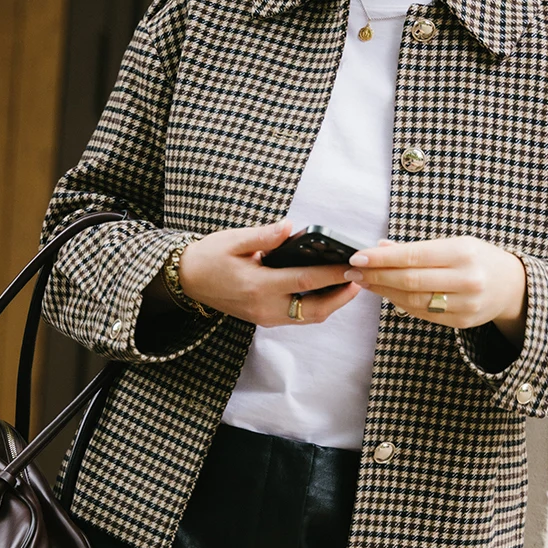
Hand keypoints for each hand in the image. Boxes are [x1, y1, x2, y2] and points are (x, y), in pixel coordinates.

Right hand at [179, 219, 361, 325]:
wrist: (187, 280)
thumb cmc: (209, 257)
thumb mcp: (234, 240)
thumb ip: (265, 236)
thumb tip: (291, 228)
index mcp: (258, 285)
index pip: (305, 281)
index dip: (333, 273)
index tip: (353, 264)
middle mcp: (264, 307)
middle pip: (315, 309)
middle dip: (341, 297)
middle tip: (360, 279)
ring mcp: (265, 317)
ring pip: (309, 317)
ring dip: (332, 304)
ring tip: (349, 284)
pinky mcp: (264, 319)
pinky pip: (298, 317)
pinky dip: (316, 306)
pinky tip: (326, 290)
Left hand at [343, 236, 527, 346]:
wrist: (514, 286)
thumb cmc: (478, 258)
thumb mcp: (455, 243)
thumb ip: (418, 248)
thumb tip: (380, 247)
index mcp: (464, 253)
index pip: (413, 257)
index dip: (381, 258)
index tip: (357, 257)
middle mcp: (467, 279)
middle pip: (409, 281)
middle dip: (376, 275)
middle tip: (353, 271)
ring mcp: (466, 304)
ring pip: (413, 300)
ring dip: (383, 291)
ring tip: (364, 281)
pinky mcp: (462, 321)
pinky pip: (423, 313)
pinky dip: (400, 303)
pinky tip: (386, 293)